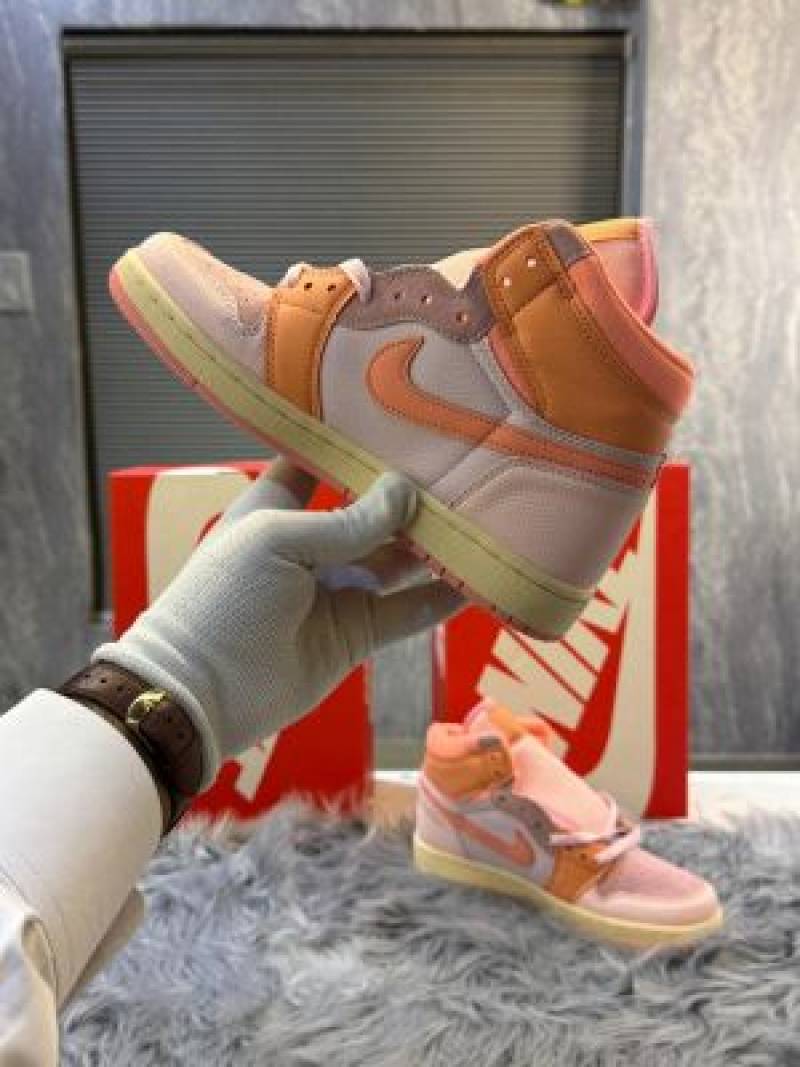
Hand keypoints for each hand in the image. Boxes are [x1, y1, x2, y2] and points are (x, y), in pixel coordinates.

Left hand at [94, 460, 462, 786]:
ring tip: (485, 518)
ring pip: (398, 560)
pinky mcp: (356, 634)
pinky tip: (479, 580)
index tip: (402, 418)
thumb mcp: (279, 542)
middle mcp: (311, 544)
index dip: (355, 444)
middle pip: (371, 512)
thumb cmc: (223, 600)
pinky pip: (406, 612)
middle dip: (410, 494)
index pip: (320, 463)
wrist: (199, 695)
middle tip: (465, 467)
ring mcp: (336, 590)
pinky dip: (440, 599)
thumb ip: (348, 523)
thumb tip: (405, 491)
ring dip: (434, 545)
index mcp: (276, 508)